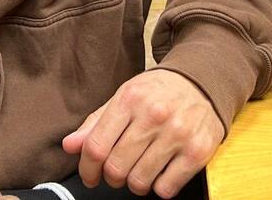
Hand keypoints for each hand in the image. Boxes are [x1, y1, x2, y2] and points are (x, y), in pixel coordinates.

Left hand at [61, 69, 223, 197]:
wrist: (202, 81)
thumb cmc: (157, 92)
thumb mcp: (124, 97)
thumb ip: (96, 123)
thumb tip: (69, 146)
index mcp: (130, 99)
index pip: (96, 147)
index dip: (87, 169)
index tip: (90, 175)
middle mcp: (153, 115)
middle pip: (116, 168)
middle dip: (111, 177)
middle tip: (117, 172)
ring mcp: (177, 134)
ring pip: (139, 182)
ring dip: (135, 184)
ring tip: (139, 171)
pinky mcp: (198, 151)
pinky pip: (166, 189)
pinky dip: (159, 187)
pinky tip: (161, 172)